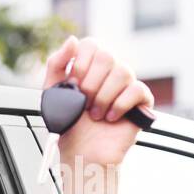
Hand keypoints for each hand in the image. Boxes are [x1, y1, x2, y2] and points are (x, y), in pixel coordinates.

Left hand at [44, 36, 155, 167]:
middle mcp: (110, 72)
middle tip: (83, 104)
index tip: (72, 85)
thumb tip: (73, 39)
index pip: (91, 44)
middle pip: (107, 56)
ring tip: (95, 115)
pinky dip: (120, 105)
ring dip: (102, 97)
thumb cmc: (68, 126)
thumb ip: (57, 65)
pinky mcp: (141, 101)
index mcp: (89, 67)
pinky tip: (111, 118)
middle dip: (90, 83)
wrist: (81, 154)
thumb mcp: (53, 95)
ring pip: (123, 71)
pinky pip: (137, 89)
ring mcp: (127, 85)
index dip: (81, 62)